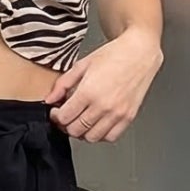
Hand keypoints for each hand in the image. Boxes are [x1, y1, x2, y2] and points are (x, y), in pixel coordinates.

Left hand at [46, 30, 161, 142]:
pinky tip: (97, 124)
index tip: (56, 111)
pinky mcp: (128, 117)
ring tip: (81, 120)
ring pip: (91, 137)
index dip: (55, 116)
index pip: (64, 117)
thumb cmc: (114, 55)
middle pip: (75, 130)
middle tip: (66, 116)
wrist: (139, 52)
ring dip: (82, 132)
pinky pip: (110, 137)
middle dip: (66, 125)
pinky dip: (101, 134)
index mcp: (89, 91)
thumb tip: (50, 99)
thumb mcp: (82, 65)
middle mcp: (103, 105)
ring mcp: (117, 113)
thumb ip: (63, 84)